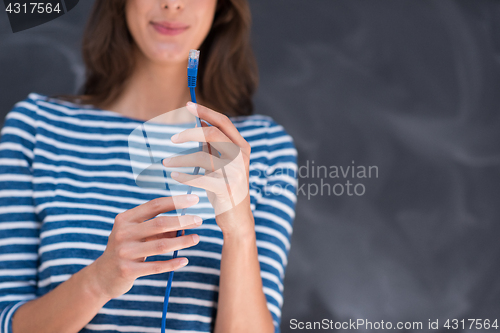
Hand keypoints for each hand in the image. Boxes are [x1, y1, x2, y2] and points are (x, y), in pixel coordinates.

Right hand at [90, 194, 201, 299]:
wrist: (102, 276)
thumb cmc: (126, 249)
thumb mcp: (137, 235)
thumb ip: (158, 229)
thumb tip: (185, 224)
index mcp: (126, 219)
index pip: (154, 205)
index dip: (176, 201)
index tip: (194, 199)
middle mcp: (123, 233)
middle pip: (160, 223)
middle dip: (183, 220)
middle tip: (199, 220)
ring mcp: (124, 252)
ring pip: (161, 245)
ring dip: (182, 241)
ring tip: (196, 238)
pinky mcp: (128, 270)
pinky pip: (156, 266)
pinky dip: (172, 263)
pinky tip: (184, 260)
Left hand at [162, 102, 251, 232]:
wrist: (237, 218)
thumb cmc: (226, 187)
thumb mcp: (223, 163)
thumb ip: (214, 144)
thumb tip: (199, 121)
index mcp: (242, 146)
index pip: (223, 122)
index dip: (205, 111)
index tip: (188, 105)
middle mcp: (241, 156)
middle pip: (212, 133)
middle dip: (188, 133)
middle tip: (172, 138)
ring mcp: (236, 172)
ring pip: (201, 157)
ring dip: (179, 159)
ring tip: (166, 163)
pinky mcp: (226, 188)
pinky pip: (198, 177)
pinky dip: (183, 176)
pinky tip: (173, 176)